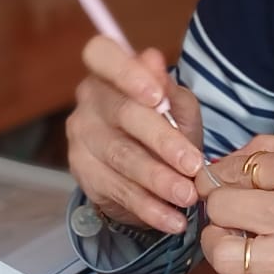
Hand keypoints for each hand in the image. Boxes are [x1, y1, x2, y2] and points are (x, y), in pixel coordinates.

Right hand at [64, 37, 204, 235]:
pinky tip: (172, 219)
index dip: (125, 72)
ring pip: (121, 158)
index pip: (101, 54)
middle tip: (192, 165)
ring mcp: (81, 139)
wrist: (148, 170)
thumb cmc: (163, 126)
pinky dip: (149, 209)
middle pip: (122, 115)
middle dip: (162, 142)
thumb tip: (153, 59)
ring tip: (188, 197)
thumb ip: (168, 88)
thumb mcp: (176, 106)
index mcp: (108, 73)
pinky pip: (118, 193)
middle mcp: (89, 102)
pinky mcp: (84, 176)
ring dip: (158, 181)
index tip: (156, 96)